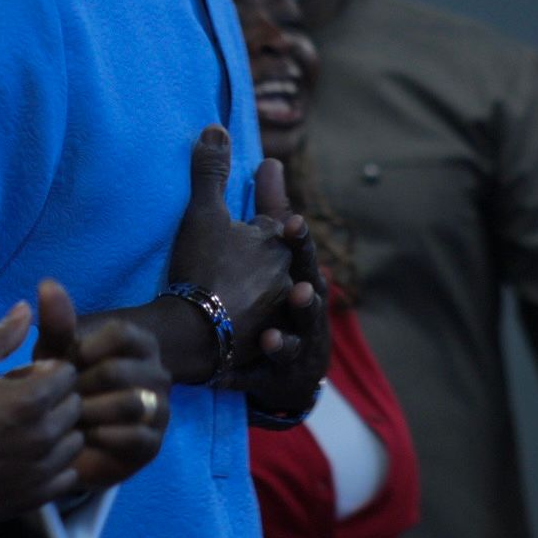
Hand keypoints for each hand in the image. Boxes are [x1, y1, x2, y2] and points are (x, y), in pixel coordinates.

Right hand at [0, 299, 82, 526]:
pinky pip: (66, 478)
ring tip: (26, 431)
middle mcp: (42, 436)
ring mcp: (39, 472)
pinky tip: (28, 460)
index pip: (68, 374)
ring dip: (57, 433)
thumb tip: (26, 307)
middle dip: (54, 399)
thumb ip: (0, 336)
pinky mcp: (32, 499)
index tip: (25, 377)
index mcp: (28, 399)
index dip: (47, 371)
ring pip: (73, 442)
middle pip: (74, 407)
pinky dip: (54, 467)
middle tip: (23, 404)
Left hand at [33, 279, 169, 488]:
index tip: (66, 362)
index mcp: (140, 344)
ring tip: (68, 418)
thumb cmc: (69, 381)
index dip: (86, 349)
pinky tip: (83, 437)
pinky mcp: (154, 444)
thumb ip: (57, 322)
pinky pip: (135, 437)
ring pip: (128, 404)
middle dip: (79, 386)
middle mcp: (158, 373)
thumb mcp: (59, 351)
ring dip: (89, 412)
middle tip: (58, 398)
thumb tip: (47, 283)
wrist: (79, 431)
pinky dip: (103, 437)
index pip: (122, 333)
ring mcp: (160, 409)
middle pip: (117, 371)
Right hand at [164, 126, 292, 371]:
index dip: (272, 195)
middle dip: (278, 243)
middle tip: (277, 230)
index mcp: (276, 243)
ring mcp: (276, 309)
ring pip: (280, 290)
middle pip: (284, 255)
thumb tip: (216, 128)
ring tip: (271, 281)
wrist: (196, 331)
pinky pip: (269, 323)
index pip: (279, 216)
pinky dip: (263, 317)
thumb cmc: (202, 264)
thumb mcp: (204, 212)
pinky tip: (259, 322)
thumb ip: (211, 171)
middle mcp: (285, 274)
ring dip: (275, 283)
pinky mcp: (263, 339)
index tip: (270, 171)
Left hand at [217, 159, 327, 416]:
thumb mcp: (274, 251)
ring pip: (291, 344)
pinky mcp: (269, 378)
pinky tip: (230, 377)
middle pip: (308, 305)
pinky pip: (258, 379)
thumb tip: (270, 159)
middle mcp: (301, 313)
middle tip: (300, 289)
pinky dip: (249, 377)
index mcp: (299, 276)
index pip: (302, 255)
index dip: (299, 241)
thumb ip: (270, 206)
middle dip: (306, 297)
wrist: (283, 360)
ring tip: (270, 337)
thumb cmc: (280, 294)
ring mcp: (290, 346)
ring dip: (283, 340)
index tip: (292, 223)